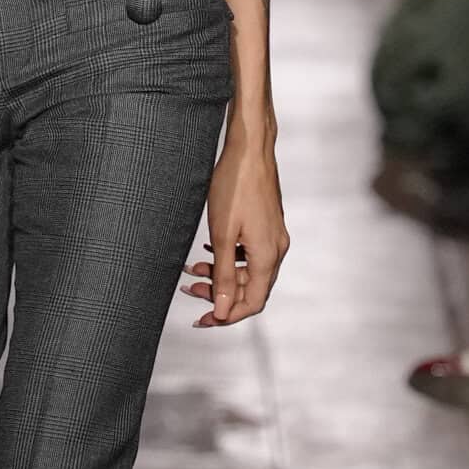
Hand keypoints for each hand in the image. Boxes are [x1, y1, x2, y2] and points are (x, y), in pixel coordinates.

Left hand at [182, 129, 288, 324]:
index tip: (203, 318)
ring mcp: (274, 237)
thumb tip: (222, 310)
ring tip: (194, 269)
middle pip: (250, 289)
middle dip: (220, 294)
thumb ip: (224, 276)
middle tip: (191, 289)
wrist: (249, 149)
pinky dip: (230, 258)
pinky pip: (250, 254)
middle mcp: (276, 250)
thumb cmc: (234, 186)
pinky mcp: (268, 225)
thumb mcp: (222, 235)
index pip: (252, 303)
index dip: (227, 315)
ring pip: (248, 271)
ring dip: (222, 275)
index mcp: (267, 256)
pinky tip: (210, 251)